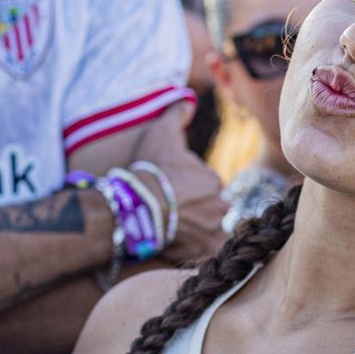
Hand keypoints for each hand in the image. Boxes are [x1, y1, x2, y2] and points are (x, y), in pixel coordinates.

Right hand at [128, 109, 227, 263]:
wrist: (134, 207)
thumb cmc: (148, 170)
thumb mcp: (161, 133)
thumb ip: (176, 114)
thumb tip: (187, 99)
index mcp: (213, 181)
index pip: (207, 186)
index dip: (189, 189)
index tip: (171, 193)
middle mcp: (220, 206)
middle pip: (211, 210)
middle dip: (197, 211)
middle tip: (173, 213)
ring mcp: (212, 230)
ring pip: (211, 231)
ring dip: (199, 231)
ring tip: (177, 232)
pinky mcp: (202, 251)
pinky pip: (208, 254)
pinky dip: (201, 252)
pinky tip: (188, 250)